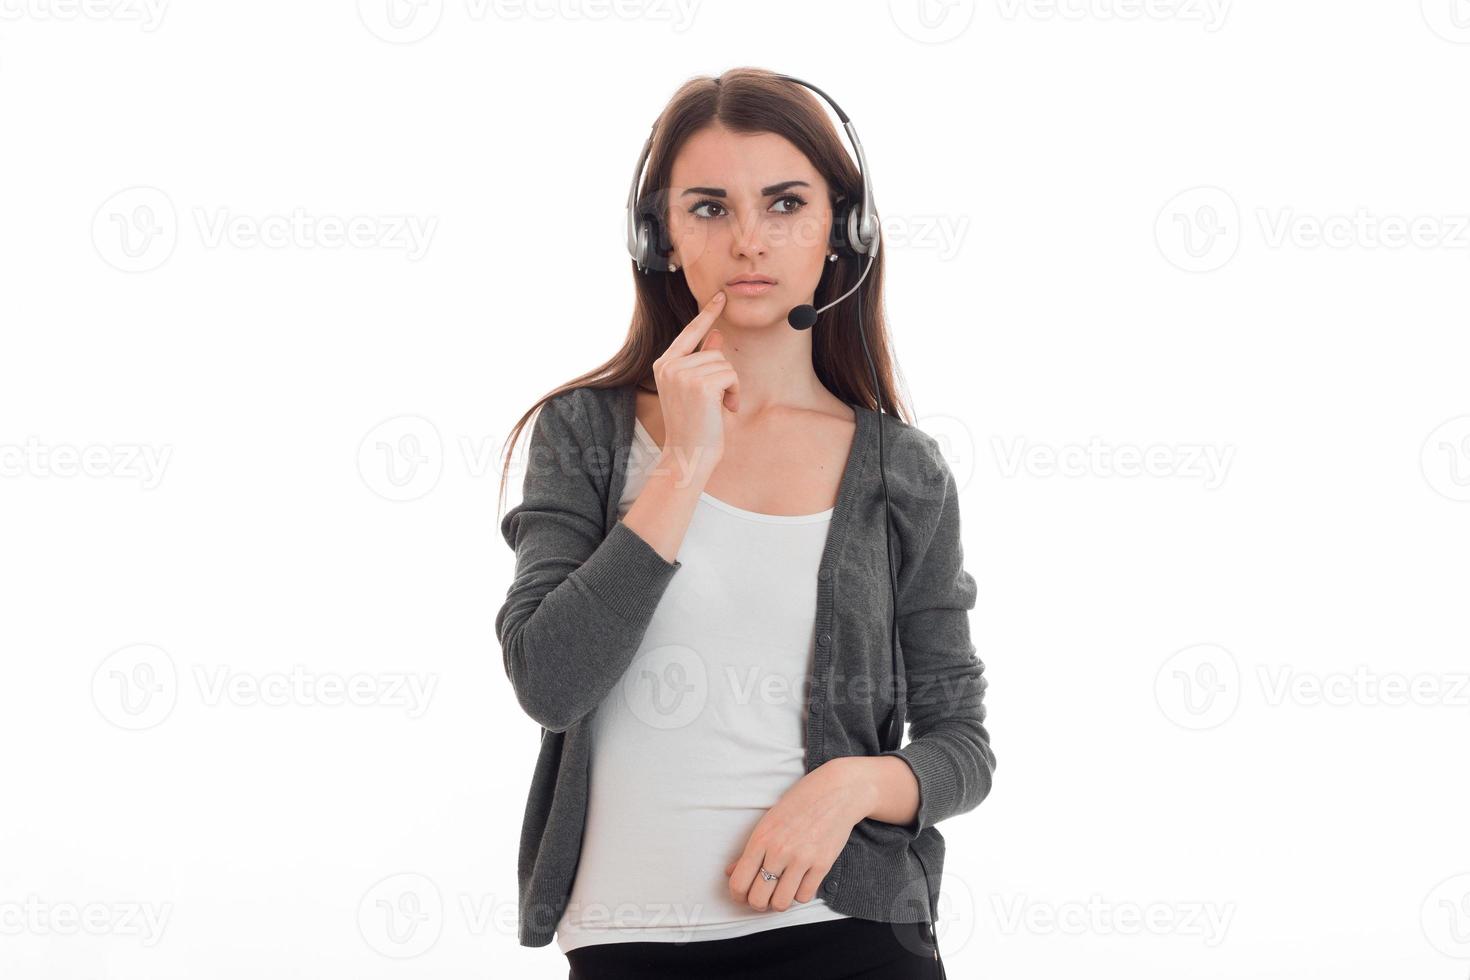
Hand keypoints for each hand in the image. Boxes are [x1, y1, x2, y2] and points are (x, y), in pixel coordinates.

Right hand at [651, 290, 740, 473]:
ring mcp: (682, 374)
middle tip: (718, 401)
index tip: (720, 296)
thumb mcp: (697, 390)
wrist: (688, 455)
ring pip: (724, 363)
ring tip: (719, 407)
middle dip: (724, 376)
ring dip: (730, 386)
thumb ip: (703, 361)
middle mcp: (669, 366)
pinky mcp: (700, 384)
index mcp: (664, 365)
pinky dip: (734, 392)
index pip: (689, 332)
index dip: (707, 314)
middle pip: (715, 352)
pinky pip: (730, 375)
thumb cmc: (694, 426)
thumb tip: (716, 335)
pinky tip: (725, 409)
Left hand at [722, 758, 870, 912]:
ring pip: (782, 903)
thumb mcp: (768, 821)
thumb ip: (749, 851)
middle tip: (763, 896)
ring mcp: (802, 858)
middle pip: (758, 899)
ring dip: (780, 902)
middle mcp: (779, 850)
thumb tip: (730, 872)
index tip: (743, 896)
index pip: (739, 882)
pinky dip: (800, 894)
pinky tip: (800, 882)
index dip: (738, 896)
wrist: (836, 792)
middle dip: (758, 903)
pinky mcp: (822, 865)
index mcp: (761, 838)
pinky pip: (804, 896)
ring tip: (782, 890)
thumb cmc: (799, 804)